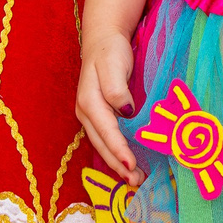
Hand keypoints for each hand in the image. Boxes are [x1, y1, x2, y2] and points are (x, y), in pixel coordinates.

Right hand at [75, 31, 141, 182]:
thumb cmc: (110, 51)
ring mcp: (90, 116)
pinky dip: (116, 153)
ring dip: (117, 163)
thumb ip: (117, 88)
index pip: (106, 131)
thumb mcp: (113, 63)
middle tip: (136, 182)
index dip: (118, 149)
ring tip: (134, 179)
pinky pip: (106, 140)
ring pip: (102, 145)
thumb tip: (126, 111)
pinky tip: (128, 162)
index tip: (131, 165)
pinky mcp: (98, 116)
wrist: (102, 40)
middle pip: (102, 144)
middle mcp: (86, 112)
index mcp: (89, 101)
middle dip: (117, 165)